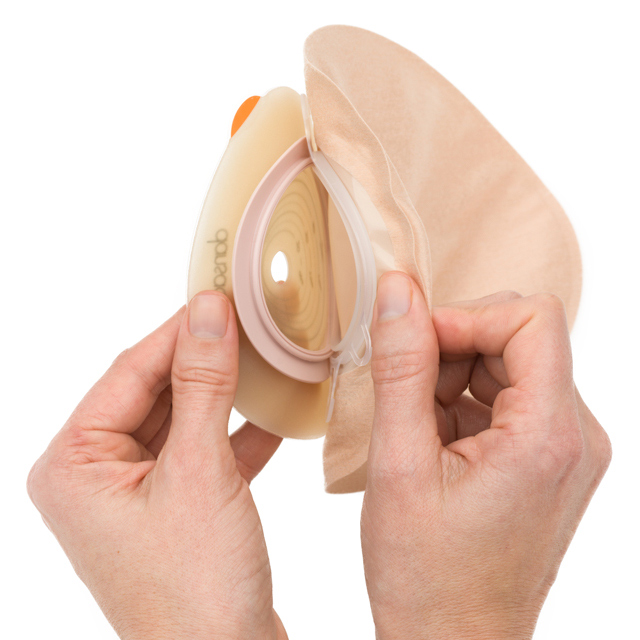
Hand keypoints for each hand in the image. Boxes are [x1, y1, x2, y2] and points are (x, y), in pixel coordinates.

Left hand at [27, 292, 287, 639]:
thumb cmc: (195, 590)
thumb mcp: (199, 470)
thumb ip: (202, 384)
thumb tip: (207, 311)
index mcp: (73, 465)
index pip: (129, 372)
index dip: (178, 331)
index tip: (219, 297)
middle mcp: (95, 477)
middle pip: (154, 392)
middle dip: (203, 360)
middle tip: (246, 321)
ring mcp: (135, 494)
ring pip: (182, 420)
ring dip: (224, 394)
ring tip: (262, 358)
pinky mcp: (173, 508)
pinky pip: (202, 452)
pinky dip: (236, 434)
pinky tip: (273, 415)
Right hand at [361, 272, 610, 639]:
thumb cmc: (426, 574)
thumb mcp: (398, 462)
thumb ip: (400, 367)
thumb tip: (397, 290)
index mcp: (550, 436)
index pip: (531, 317)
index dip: (466, 315)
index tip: (415, 343)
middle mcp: (576, 436)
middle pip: (518, 338)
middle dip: (453, 348)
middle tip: (404, 392)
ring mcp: (566, 449)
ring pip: (508, 364)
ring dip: (451, 377)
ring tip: (415, 430)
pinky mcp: (549, 458)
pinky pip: (507, 397)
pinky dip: (462, 403)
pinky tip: (431, 443)